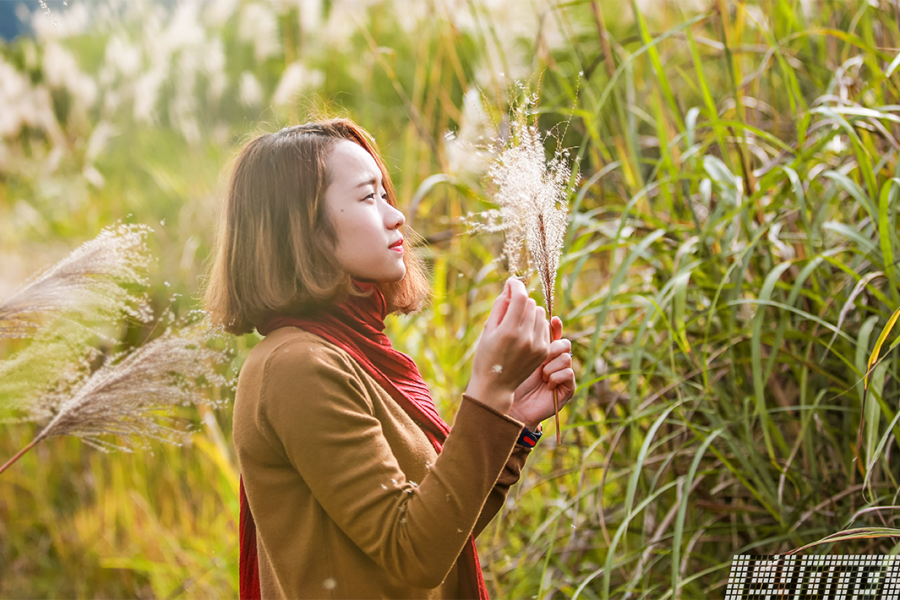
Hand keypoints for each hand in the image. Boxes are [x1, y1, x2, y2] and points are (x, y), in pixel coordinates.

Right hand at [465, 278, 550, 415]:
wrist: (496, 385)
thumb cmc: (486, 356)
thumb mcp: (488, 329)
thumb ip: (500, 306)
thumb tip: (510, 287)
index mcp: (508, 331)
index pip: (521, 297)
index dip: (516, 286)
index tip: (512, 283)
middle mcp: (526, 337)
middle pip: (531, 303)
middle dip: (521, 300)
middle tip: (511, 307)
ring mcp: (537, 345)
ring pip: (540, 313)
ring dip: (529, 312)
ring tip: (517, 322)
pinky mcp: (544, 351)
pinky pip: (544, 327)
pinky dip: (536, 325)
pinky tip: (525, 333)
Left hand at [507, 316, 574, 430]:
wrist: (512, 407)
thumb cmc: (509, 381)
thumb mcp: (512, 354)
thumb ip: (520, 335)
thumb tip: (525, 314)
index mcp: (542, 351)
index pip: (554, 333)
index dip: (556, 326)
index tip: (553, 320)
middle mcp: (554, 362)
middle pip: (564, 342)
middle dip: (552, 347)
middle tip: (542, 357)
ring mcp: (562, 375)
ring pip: (566, 357)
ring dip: (552, 365)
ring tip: (541, 374)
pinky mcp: (567, 388)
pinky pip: (569, 372)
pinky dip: (556, 376)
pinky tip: (546, 383)